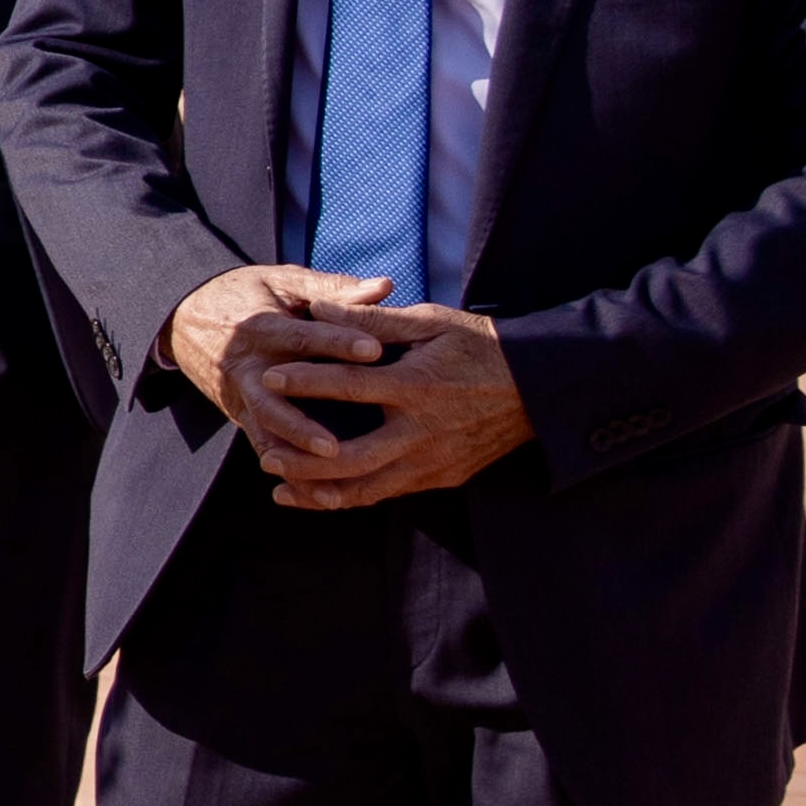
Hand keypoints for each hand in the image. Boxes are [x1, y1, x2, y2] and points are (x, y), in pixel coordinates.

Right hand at [161, 262, 400, 467]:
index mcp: (260, 327)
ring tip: (331, 464)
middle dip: (305, 418)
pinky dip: (291, 471)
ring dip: (297, 449)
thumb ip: (333, 289)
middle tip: (339, 436)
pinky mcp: (242, 416)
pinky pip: (266, 447)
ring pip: (267, 428)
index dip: (337, 341)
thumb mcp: (283, 283)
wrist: (185, 319)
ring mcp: (241, 395)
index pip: (301, 336)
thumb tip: (385, 286)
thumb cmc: (247, 296)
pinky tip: (320, 493)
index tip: (375, 349)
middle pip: (275, 395)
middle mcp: (247, 366)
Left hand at [253, 301, 532, 509]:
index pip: (350, 386)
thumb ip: (374, 319)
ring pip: (368, 490)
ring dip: (320, 491)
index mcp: (418, 386)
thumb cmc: (480, 346)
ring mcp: (435, 461)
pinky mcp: (443, 477)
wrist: (540, 386)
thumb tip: (321, 308)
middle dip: (304, 461)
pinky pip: (389, 493)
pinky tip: (320, 494)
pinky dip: (351, 496)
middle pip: (352, 458)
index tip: (269, 377)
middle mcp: (424, 431)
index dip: (306, 382)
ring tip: (280, 486)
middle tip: (265, 455)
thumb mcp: (432, 322)